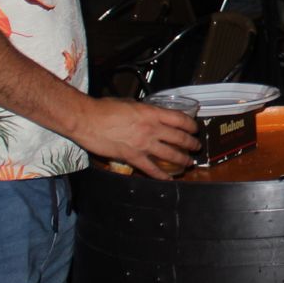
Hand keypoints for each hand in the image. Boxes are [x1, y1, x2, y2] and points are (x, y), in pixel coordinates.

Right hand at [73, 98, 199, 178]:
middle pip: (179, 138)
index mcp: (152, 113)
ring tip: (189, 162)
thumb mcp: (130, 103)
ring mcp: (144, 144)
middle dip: (191, 144)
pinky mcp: (133, 157)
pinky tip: (169, 179)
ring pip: (170, 154)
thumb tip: (149, 114)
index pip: (180, 119)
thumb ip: (143, 110)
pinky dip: (162, 175)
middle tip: (196, 147)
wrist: (87, 120)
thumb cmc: (104, 108)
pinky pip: (151, 169)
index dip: (191, 125)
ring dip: (183, 159)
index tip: (195, 128)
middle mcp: (152, 128)